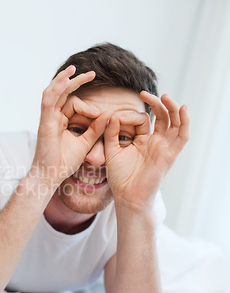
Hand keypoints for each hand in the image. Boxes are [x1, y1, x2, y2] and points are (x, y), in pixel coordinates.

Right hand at [31, 66, 108, 187]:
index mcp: (60, 121)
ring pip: (52, 92)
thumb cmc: (64, 163)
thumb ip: (95, 128)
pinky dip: (56, 89)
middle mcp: (52, 117)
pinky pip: (48, 101)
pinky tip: (66, 80)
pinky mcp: (45, 123)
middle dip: (75, 80)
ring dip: (63, 79)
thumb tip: (107, 114)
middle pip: (61, 93)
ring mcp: (47, 119)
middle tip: (91, 72)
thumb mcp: (85, 142)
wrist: (51, 176)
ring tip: (74, 69)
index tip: (99, 114)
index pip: (71, 103)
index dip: (87, 105)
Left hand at [104, 92, 189, 210]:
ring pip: (175, 123)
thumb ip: (111, 133)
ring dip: (172, 108)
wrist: (127, 197)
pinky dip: (184, 122)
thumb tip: (112, 115)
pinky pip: (182, 136)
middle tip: (144, 93)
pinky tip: (182, 109)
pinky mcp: (170, 155)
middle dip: (156, 103)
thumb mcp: (111, 150)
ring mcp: (164, 147)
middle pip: (162, 117)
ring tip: (165, 96)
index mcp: (142, 140)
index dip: (129, 115)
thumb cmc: (119, 177)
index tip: (114, 116)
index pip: (142, 119)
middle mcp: (155, 142)